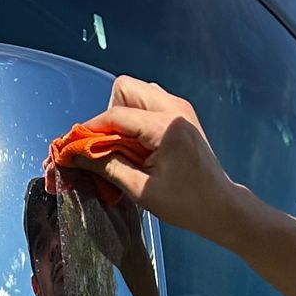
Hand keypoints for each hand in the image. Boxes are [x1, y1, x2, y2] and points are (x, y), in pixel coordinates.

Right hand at [74, 78, 240, 241]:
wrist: (221, 206)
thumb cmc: (188, 203)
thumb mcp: (141, 190)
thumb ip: (107, 167)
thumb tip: (78, 155)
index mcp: (166, 126)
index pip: (116, 115)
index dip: (90, 130)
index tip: (75, 146)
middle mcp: (174, 108)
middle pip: (125, 88)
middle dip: (109, 116)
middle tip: (107, 146)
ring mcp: (180, 108)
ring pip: (136, 92)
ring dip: (122, 115)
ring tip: (125, 148)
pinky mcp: (180, 114)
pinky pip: (148, 103)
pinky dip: (135, 119)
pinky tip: (139, 146)